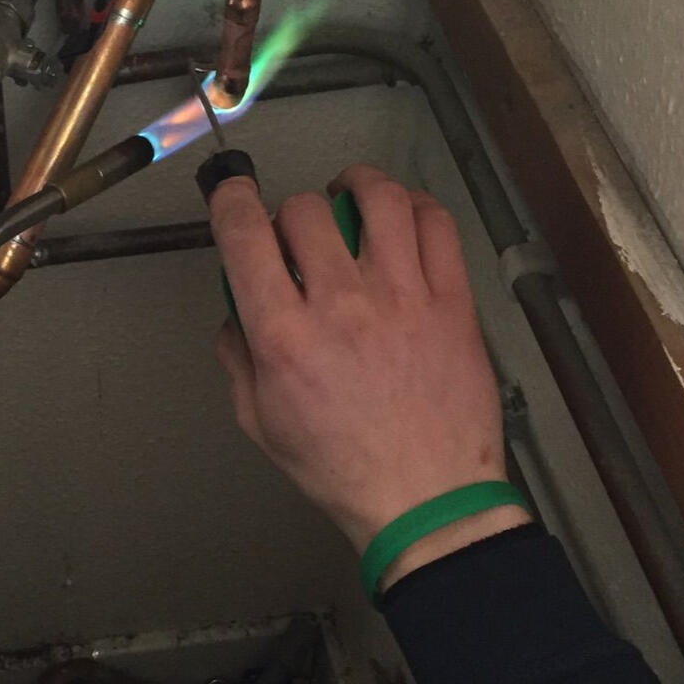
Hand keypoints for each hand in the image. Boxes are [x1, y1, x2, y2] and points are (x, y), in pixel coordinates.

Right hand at [208, 163, 529, 591]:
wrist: (426, 499)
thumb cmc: (344, 470)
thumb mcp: (261, 424)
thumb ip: (239, 360)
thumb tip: (236, 317)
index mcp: (285, 337)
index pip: (244, 235)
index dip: (231, 199)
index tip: (233, 196)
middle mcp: (342, 306)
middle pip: (306, 209)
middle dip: (291, 210)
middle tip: (297, 232)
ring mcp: (404, 299)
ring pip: (379, 200)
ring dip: (357, 185)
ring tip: (351, 194)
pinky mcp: (452, 302)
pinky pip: (437, 226)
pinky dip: (415, 207)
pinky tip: (403, 217)